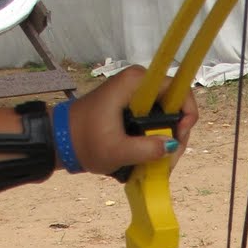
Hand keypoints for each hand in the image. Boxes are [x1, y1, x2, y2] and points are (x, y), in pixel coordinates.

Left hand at [67, 66, 198, 175]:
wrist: (61, 140)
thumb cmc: (84, 141)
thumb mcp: (116, 150)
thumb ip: (146, 149)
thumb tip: (172, 146)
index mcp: (135, 83)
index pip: (178, 88)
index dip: (186, 112)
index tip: (180, 135)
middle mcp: (140, 83)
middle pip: (176, 105)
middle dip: (177, 134)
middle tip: (169, 159)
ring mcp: (137, 96)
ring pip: (168, 116)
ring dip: (168, 141)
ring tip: (160, 164)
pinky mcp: (134, 107)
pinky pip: (156, 121)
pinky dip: (157, 139)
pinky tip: (152, 158)